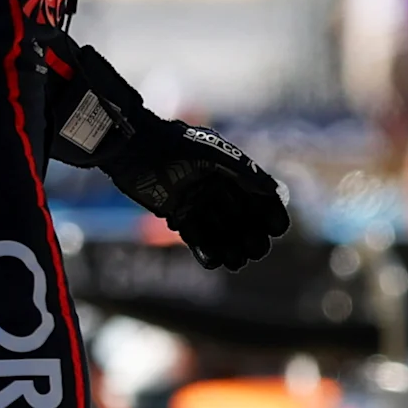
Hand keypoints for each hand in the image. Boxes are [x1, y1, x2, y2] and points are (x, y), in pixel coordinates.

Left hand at [99, 115, 290, 270]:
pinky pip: (195, 236)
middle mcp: (215, 186)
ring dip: (229, 246)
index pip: (257, 193)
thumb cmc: (172, 144)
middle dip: (251, 234)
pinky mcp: (176, 213)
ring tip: (236, 262)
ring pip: (219, 229)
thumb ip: (242, 171)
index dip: (269, 210)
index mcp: (228, 169)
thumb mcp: (211, 154)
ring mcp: (196, 201)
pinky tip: (214, 261)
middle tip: (256, 250)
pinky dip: (205, 249)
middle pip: (241, 216)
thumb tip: (274, 191)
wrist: (130, 147)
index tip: (277, 229)